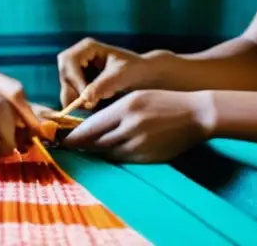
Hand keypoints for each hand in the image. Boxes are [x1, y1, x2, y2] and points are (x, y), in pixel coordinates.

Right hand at [57, 38, 157, 109]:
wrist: (142, 76)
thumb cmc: (135, 69)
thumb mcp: (121, 75)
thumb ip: (104, 84)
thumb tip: (85, 97)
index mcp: (88, 47)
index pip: (69, 61)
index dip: (75, 80)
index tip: (87, 96)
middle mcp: (78, 56)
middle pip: (64, 75)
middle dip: (75, 92)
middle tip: (92, 104)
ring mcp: (76, 70)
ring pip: (65, 88)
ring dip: (77, 100)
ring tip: (96, 103)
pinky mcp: (78, 84)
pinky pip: (70, 97)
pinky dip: (80, 104)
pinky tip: (95, 103)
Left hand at [61, 90, 213, 163]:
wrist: (195, 114)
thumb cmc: (163, 101)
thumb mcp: (136, 97)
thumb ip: (113, 111)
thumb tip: (90, 126)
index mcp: (126, 108)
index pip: (91, 127)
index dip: (73, 136)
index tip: (60, 140)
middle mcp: (131, 127)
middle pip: (96, 142)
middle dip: (80, 146)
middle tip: (66, 148)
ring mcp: (140, 144)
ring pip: (107, 153)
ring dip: (95, 152)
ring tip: (83, 151)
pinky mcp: (148, 158)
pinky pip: (122, 159)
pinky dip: (112, 156)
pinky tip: (106, 153)